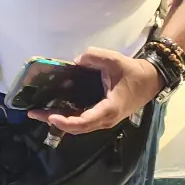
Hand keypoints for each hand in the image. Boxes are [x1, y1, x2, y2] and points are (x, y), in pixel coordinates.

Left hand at [28, 47, 161, 133]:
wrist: (150, 80)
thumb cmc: (132, 72)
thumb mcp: (114, 60)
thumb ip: (94, 56)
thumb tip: (76, 61)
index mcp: (109, 108)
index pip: (84, 121)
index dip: (66, 122)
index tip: (51, 117)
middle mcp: (105, 119)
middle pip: (77, 127)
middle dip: (54, 121)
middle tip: (34, 113)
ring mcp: (104, 120)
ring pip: (79, 126)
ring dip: (59, 120)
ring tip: (39, 113)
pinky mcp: (102, 116)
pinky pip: (83, 121)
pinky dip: (67, 118)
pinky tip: (54, 110)